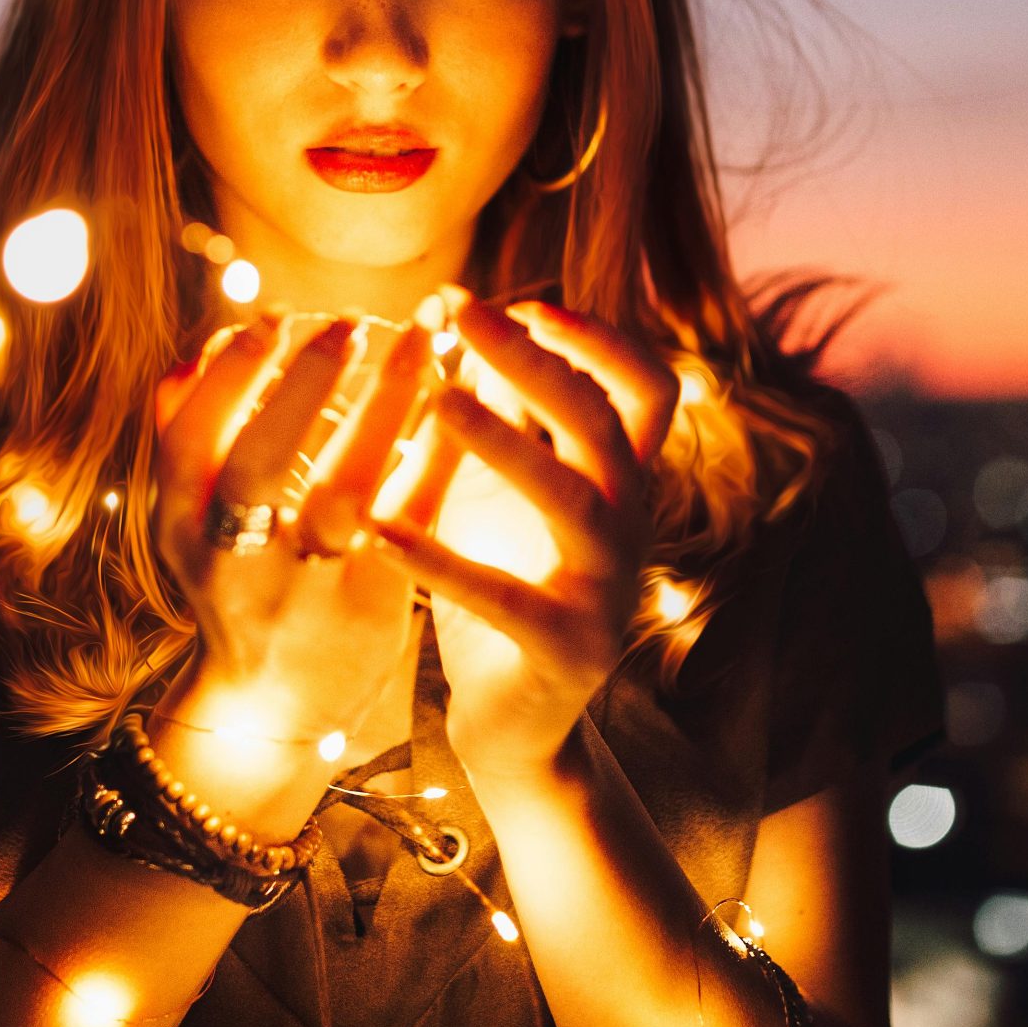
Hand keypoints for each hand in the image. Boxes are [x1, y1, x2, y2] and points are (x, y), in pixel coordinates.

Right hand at [149, 313, 438, 752]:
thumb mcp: (189, 520)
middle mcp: (234, 562)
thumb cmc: (237, 582)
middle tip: (347, 323)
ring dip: (384, 409)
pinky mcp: (372, 605)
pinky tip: (461, 396)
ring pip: (342, 493)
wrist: (270, 707)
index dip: (229, 376)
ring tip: (421, 341)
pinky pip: (412, 517)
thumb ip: (188, 437)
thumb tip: (204, 347)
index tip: (274, 317)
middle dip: (299, 390)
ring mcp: (304, 589)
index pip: (188, 440)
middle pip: (256, 468)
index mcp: (182, 527)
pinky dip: (437, 450)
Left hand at [368, 289, 679, 780]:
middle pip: (605, 423)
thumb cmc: (502, 583)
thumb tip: (472, 317)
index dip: (600, 339)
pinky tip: (380, 530)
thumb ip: (500, 413)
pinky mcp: (566, 649)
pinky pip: (504, 597)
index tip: (528, 303)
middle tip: (465, 314)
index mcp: (623, 482)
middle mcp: (631, 526)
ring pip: (573, 498)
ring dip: (506, 440)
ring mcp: (606, 589)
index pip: (648, 389)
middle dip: (536, 360)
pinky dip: (440, 560)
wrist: (514, 723)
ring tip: (436, 399)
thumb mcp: (498, 489)